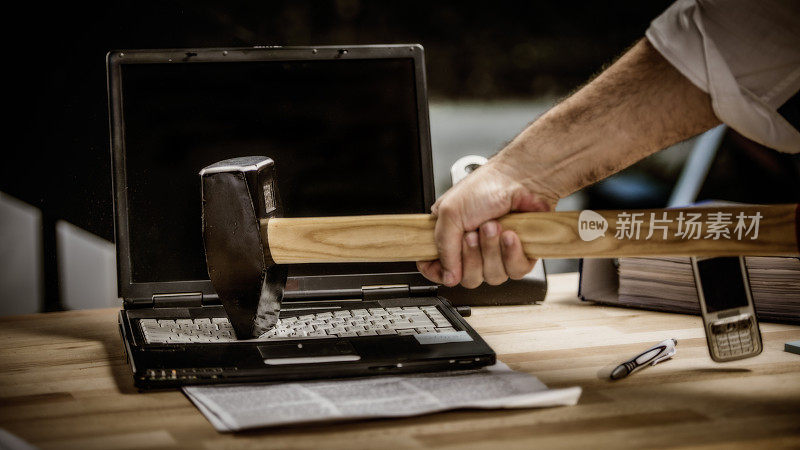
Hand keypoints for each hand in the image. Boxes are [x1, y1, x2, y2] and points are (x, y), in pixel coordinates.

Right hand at [416, 159, 556, 287]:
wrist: (522, 178)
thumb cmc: (487, 186)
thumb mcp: (451, 213)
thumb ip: (443, 247)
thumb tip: (447, 277)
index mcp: (450, 235)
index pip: (437, 268)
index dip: (439, 272)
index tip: (445, 269)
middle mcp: (472, 248)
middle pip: (467, 277)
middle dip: (472, 256)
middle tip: (473, 233)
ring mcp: (495, 253)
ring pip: (492, 276)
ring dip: (492, 250)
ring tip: (494, 226)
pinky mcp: (518, 254)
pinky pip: (514, 271)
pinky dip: (512, 253)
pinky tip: (511, 235)